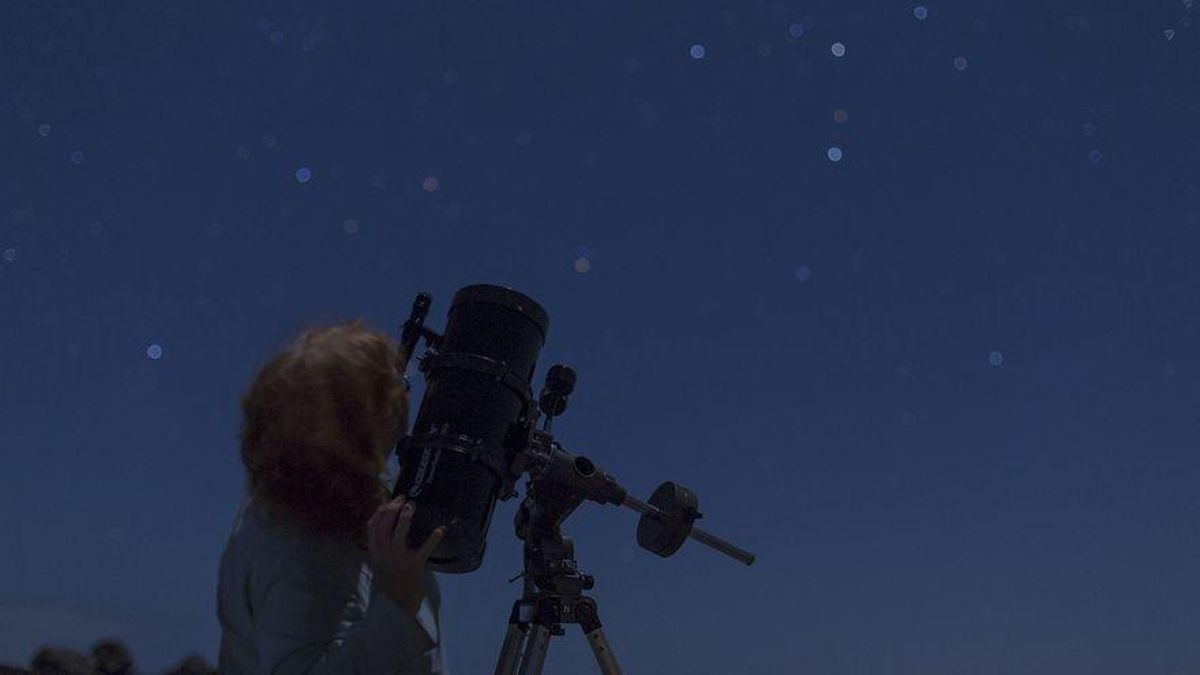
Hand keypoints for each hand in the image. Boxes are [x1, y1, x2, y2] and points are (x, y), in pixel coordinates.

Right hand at [367, 496, 444, 614]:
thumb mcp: (380, 558)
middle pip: (384, 526)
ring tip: (411, 507)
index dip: (382, 510)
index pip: (373, 525)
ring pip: (398, 536)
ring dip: (404, 520)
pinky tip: (440, 530)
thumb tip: (389, 516)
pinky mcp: (414, 566)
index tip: (392, 499)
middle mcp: (384, 553)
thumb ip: (381, 541)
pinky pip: (423, 551)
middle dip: (392, 509)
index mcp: (374, 550)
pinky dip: (432, 540)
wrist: (396, 603)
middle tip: (404, 499)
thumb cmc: (391, 576)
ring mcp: (398, 560)